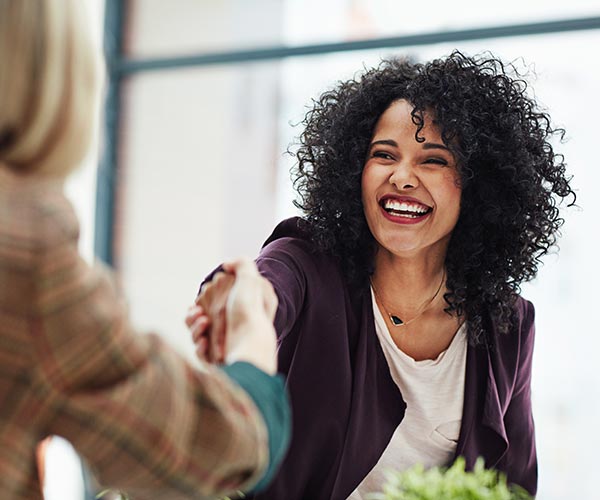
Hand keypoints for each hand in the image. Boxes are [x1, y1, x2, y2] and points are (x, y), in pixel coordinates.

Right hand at [187, 259, 277, 373]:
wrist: (250, 344)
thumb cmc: (250, 312)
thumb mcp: (251, 279)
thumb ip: (241, 264)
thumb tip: (227, 264)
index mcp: (240, 313)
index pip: (214, 305)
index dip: (203, 301)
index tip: (201, 298)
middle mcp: (232, 330)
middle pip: (201, 320)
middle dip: (193, 315)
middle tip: (198, 313)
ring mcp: (224, 347)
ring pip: (197, 336)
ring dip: (194, 328)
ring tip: (203, 322)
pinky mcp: (218, 362)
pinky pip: (201, 353)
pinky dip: (199, 346)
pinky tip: (204, 341)